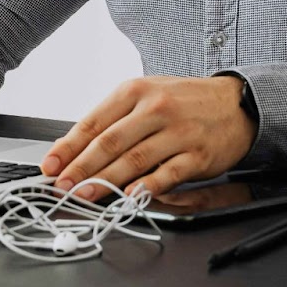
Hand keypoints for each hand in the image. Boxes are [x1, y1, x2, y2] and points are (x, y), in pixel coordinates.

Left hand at [40, 75, 255, 200]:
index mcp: (135, 91)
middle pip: (110, 142)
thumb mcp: (147, 96)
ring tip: (85, 195)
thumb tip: (77, 149)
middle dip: (81, 167)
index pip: (93, 121)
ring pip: (135, 159)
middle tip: (61, 185)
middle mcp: (155, 108)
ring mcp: (177, 132)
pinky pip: (168, 173)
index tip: (50, 165)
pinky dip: (148, 186)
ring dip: (106, 180)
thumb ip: (115, 119)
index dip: (68, 146)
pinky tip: (131, 196)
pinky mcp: (197, 155)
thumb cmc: (184, 101)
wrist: (236, 103)